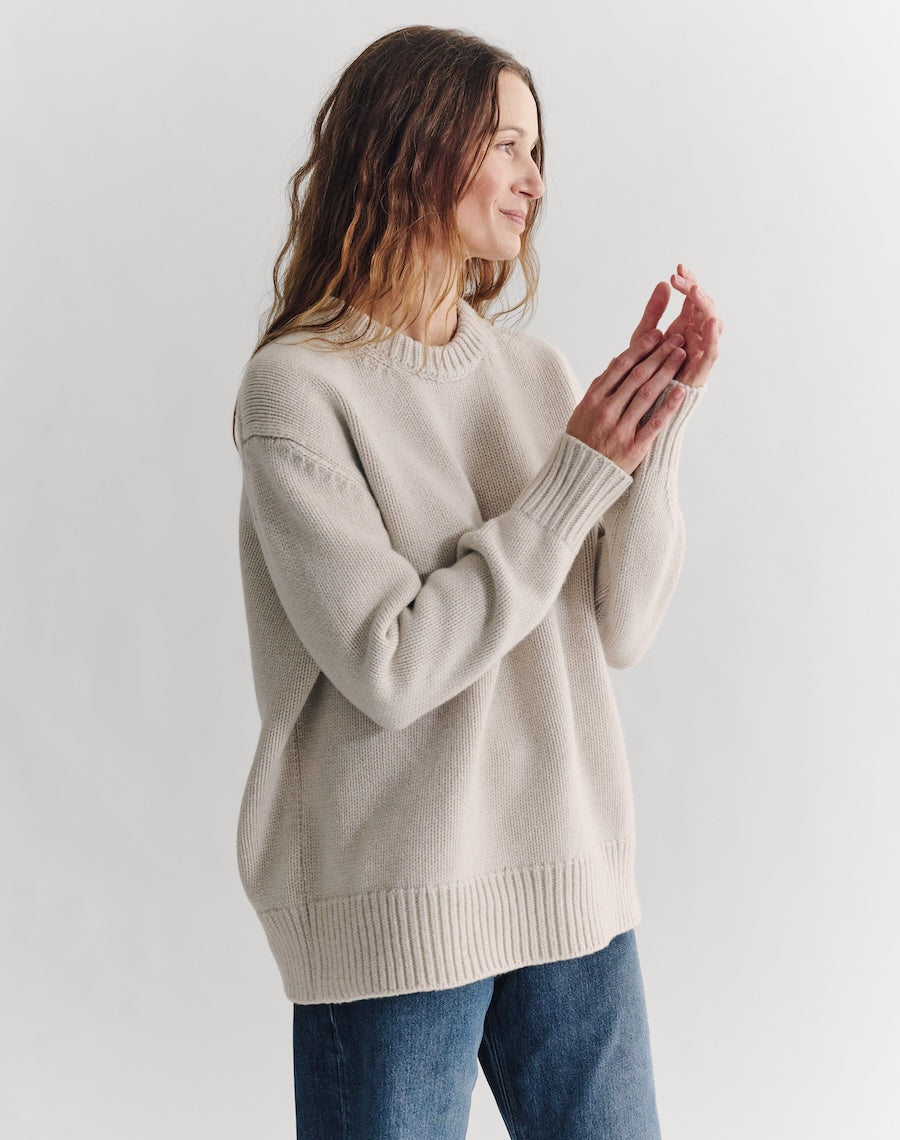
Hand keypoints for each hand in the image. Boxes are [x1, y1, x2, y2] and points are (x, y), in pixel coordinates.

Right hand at [566, 328, 687, 474]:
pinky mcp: (633, 448)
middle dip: (659, 354)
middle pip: (637, 376)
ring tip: (681, 356)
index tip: (657, 334)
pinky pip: (654, 424)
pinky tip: (681, 392)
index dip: (641, 348)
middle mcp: (606, 412)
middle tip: (676, 339)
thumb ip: (600, 386)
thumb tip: (618, 360)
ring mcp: (620, 430)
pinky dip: (669, 406)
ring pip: (647, 395)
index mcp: (593, 400)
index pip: (620, 366)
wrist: (578, 476)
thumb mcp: (583, 410)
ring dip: (666, 372)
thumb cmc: (583, 440)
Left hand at [630, 264, 722, 388]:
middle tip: (682, 277)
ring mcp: (699, 352)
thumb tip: (662, 282)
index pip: (692, 299)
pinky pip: (712, 351)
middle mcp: (695, 337)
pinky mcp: (700, 370)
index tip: (678, 267)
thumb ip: (654, 311)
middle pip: (703, 307)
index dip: (689, 282)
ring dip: (705, 306)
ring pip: (711, 324)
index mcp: (683, 327)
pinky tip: (710, 320)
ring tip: (694, 291)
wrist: (641, 406)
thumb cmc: (643, 372)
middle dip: (695, 289)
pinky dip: (713, 336)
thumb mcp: (644, 336)